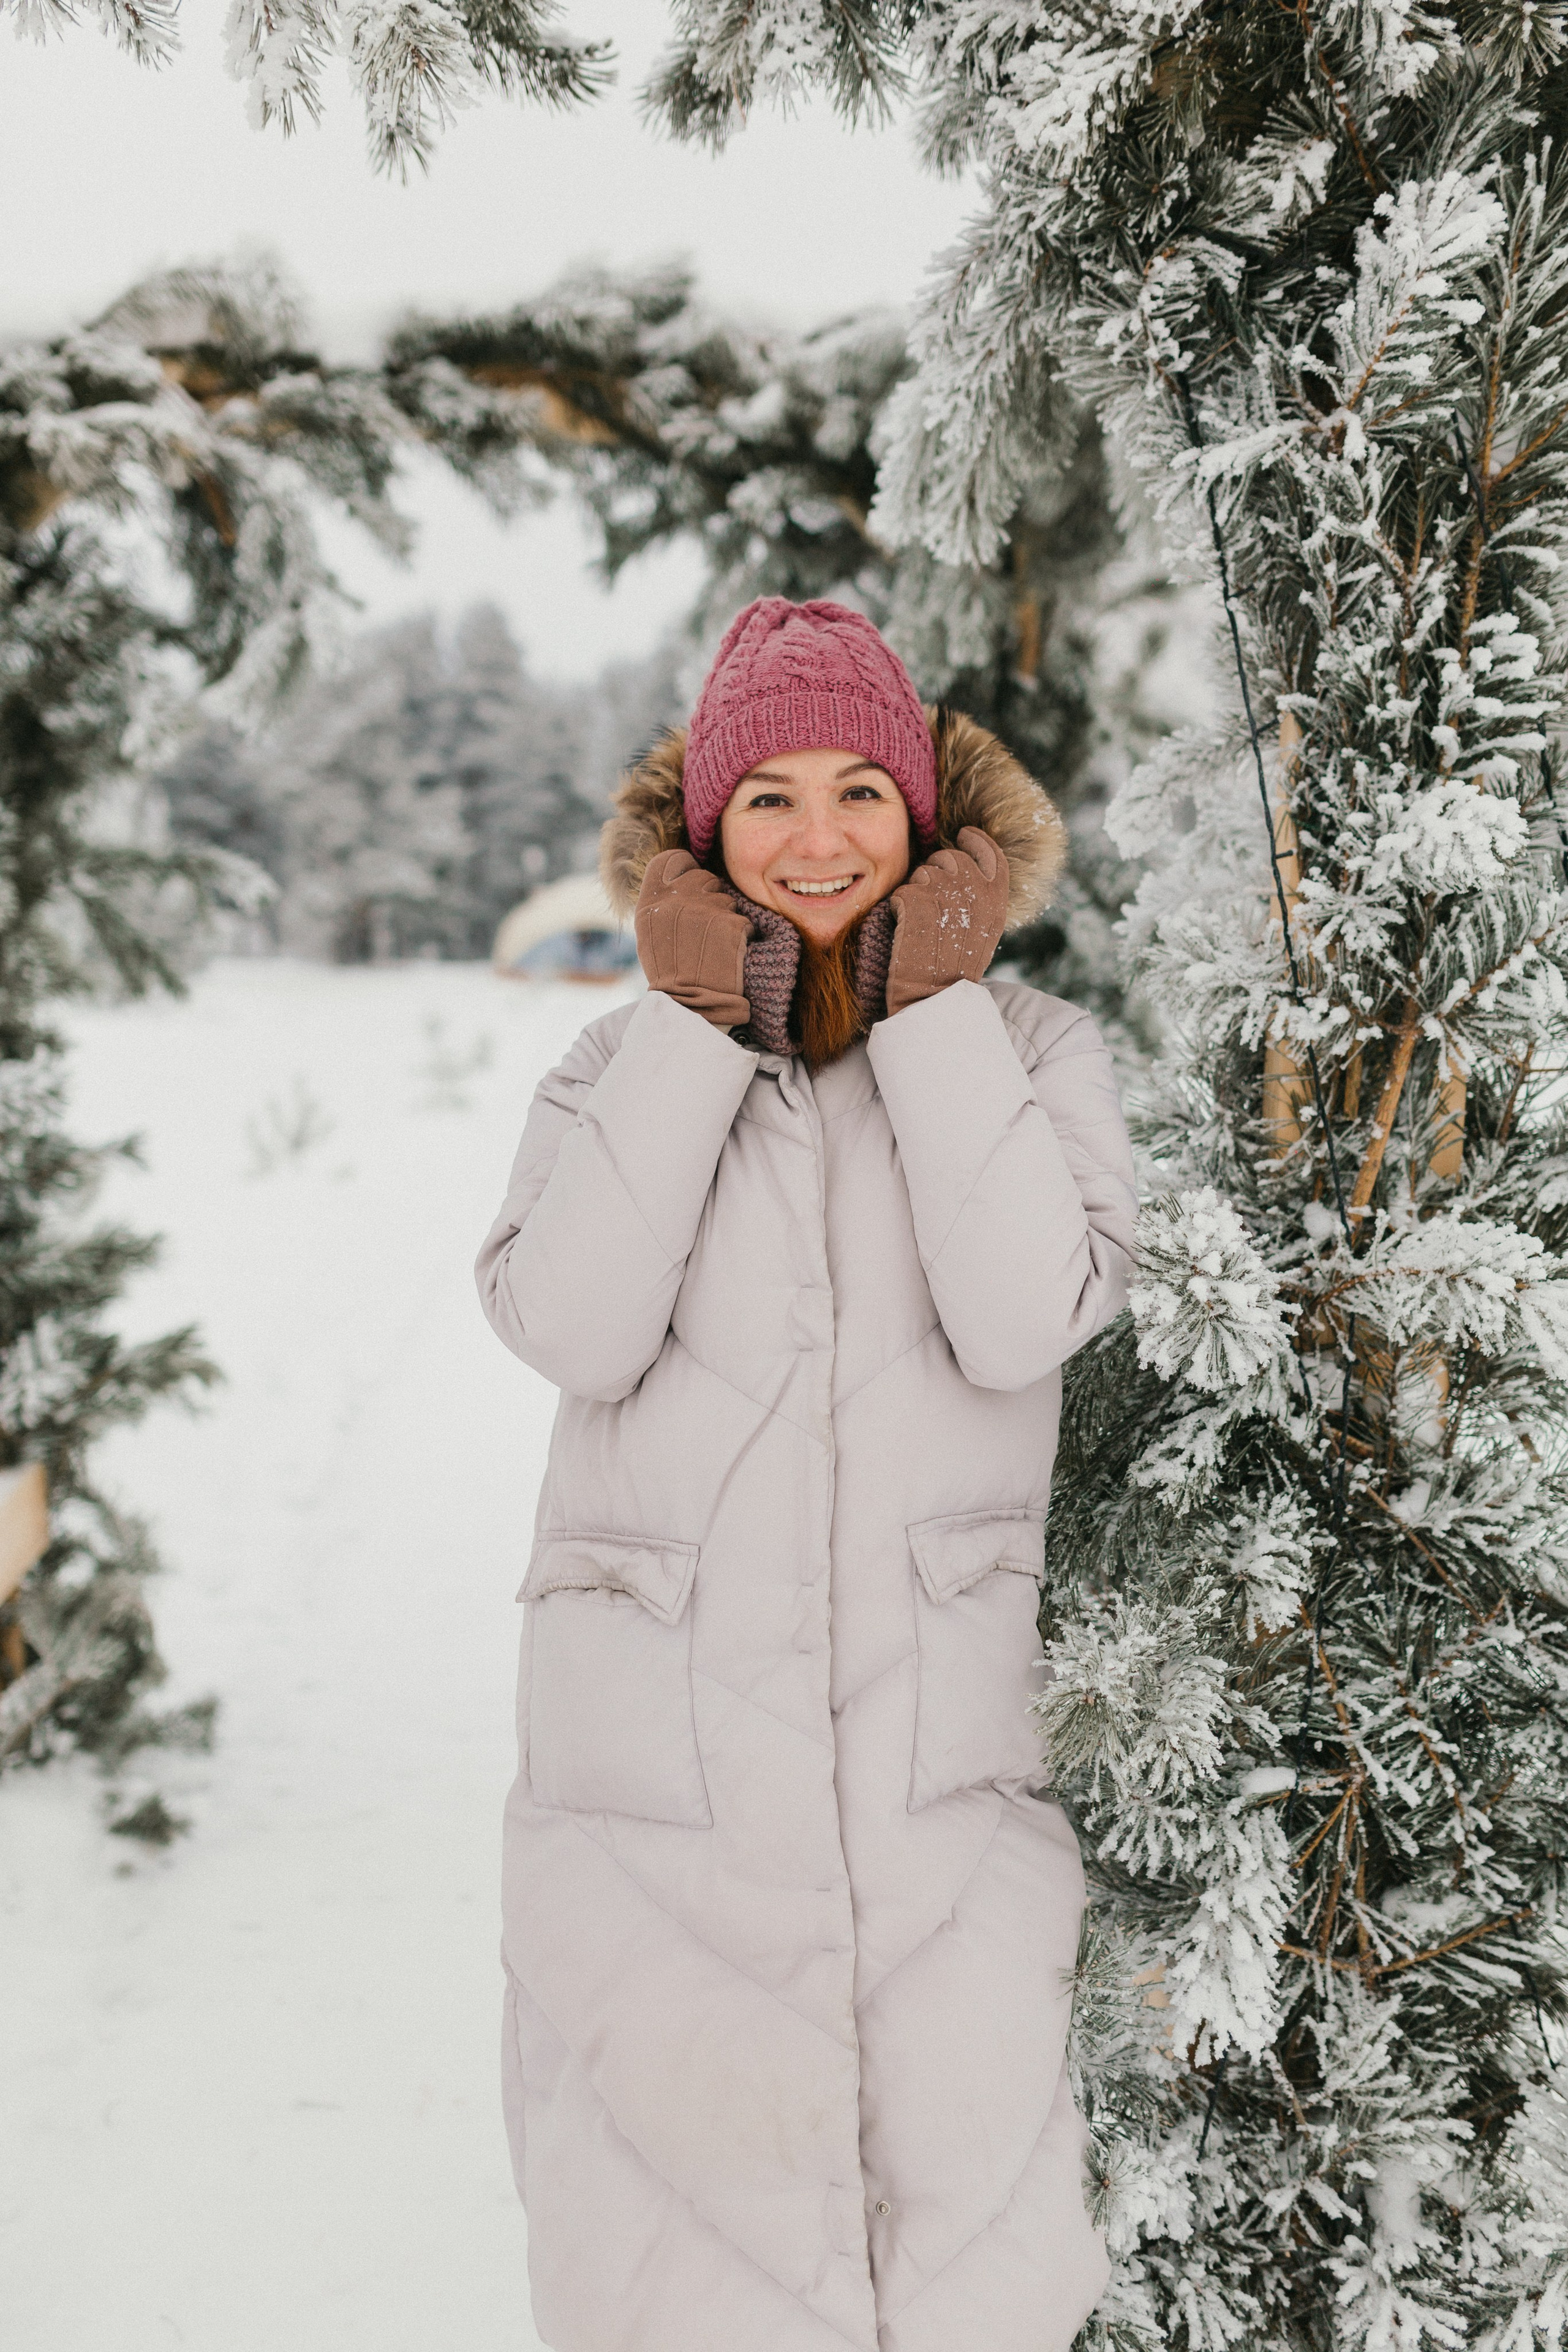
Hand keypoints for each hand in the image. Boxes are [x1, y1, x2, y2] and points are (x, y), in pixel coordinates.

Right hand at [634, 849, 750, 1029]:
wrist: (692, 1008)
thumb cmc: (671, 974)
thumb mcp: (650, 935)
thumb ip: (661, 903)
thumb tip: (682, 876)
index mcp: (650, 904)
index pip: (670, 859)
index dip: (684, 868)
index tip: (689, 883)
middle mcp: (676, 902)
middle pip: (703, 876)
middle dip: (709, 897)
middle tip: (704, 929)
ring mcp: (705, 912)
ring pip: (726, 899)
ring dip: (725, 919)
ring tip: (713, 947)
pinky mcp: (732, 926)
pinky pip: (743, 921)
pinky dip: (740, 937)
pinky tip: (728, 955)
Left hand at [885, 827, 1009, 1017]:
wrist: (931, 1000)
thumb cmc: (952, 972)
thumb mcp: (981, 934)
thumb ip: (981, 899)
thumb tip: (966, 866)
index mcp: (996, 903)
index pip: (992, 855)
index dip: (977, 841)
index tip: (964, 835)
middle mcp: (976, 895)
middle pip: (953, 858)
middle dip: (937, 870)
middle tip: (929, 898)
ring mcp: (946, 896)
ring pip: (924, 872)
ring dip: (917, 891)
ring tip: (920, 925)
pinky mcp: (915, 903)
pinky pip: (902, 891)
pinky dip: (898, 907)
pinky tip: (905, 931)